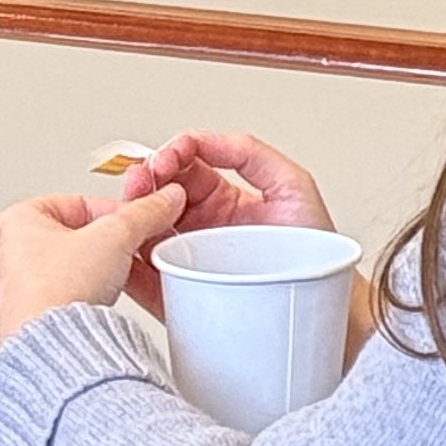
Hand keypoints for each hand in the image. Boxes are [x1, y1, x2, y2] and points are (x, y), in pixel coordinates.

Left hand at [0, 184, 187, 350]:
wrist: (48, 353)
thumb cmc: (58, 294)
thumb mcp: (115, 238)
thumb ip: (143, 214)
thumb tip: (162, 202)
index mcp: (14, 221)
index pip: (78, 203)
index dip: (114, 213)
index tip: (135, 224)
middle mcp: (2, 255)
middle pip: (70, 238)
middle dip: (102, 247)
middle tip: (122, 255)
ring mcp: (7, 293)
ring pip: (62, 272)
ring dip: (89, 276)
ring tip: (105, 285)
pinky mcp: (17, 324)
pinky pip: (54, 303)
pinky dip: (75, 303)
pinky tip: (90, 310)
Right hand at [111, 131, 374, 349]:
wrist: (323, 306)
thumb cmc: (315, 252)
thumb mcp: (291, 184)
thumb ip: (249, 152)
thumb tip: (203, 139)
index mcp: (222, 199)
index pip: (184, 168)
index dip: (169, 157)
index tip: (164, 159)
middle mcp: (201, 227)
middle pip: (156, 197)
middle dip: (142, 183)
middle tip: (139, 181)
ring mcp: (187, 260)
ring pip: (142, 233)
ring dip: (127, 218)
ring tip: (127, 211)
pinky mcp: (179, 295)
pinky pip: (143, 278)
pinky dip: (126, 264)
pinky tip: (123, 251)